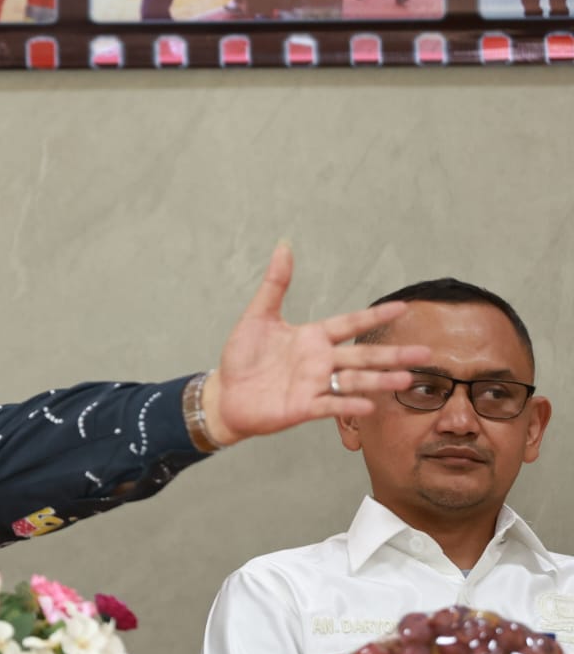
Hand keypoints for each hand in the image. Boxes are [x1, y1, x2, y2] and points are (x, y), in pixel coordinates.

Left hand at [202, 243, 432, 445]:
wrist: (226, 393)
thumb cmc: (243, 356)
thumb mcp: (258, 316)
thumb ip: (275, 284)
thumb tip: (283, 246)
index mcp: (313, 337)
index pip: (349, 323)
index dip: (374, 317)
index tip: (403, 307)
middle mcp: (320, 361)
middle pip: (362, 355)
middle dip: (393, 354)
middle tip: (426, 353)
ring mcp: (314, 385)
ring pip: (353, 381)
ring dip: (379, 380)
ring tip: (407, 380)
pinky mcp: (304, 407)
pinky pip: (330, 405)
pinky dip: (347, 405)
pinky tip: (368, 406)